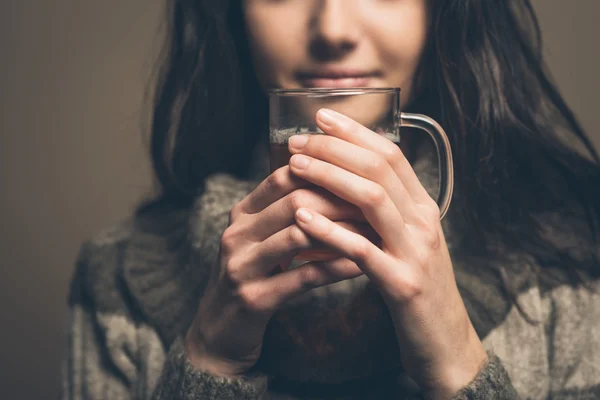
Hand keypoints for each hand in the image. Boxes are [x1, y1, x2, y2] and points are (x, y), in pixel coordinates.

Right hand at [185, 166, 375, 376]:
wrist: (219, 332)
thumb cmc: (251, 277)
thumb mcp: (258, 239)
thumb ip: (283, 213)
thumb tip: (334, 183)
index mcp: (241, 214)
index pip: (283, 176)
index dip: (323, 172)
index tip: (359, 177)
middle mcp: (237, 234)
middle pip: (294, 201)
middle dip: (339, 201)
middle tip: (375, 203)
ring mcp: (242, 266)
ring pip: (299, 235)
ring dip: (342, 232)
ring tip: (373, 231)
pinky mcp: (254, 298)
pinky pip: (305, 276)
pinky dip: (337, 268)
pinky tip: (362, 266)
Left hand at [287, 109, 487, 398]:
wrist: (444, 342)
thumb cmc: (414, 287)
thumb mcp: (406, 241)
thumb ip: (386, 211)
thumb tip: (347, 180)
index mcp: (424, 208)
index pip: (391, 154)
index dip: (355, 132)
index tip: (321, 116)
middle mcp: (424, 222)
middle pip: (379, 168)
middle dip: (335, 148)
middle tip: (297, 140)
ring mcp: (416, 252)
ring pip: (372, 199)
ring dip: (330, 177)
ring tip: (294, 167)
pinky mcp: (402, 285)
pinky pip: (363, 250)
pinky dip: (331, 231)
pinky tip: (302, 218)